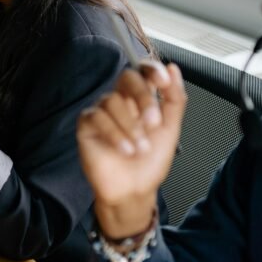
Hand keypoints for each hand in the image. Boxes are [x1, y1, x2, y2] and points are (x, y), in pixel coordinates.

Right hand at [77, 62, 186, 237]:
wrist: (134, 192)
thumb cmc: (149, 163)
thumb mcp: (170, 131)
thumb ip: (174, 100)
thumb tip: (173, 69)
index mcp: (141, 99)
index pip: (143, 71)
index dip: (152, 70)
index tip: (163, 82)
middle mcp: (121, 101)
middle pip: (126, 78)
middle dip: (143, 97)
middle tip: (153, 123)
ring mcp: (102, 112)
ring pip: (112, 99)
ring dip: (130, 126)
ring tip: (139, 150)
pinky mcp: (87, 125)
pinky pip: (97, 117)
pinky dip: (114, 134)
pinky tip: (125, 150)